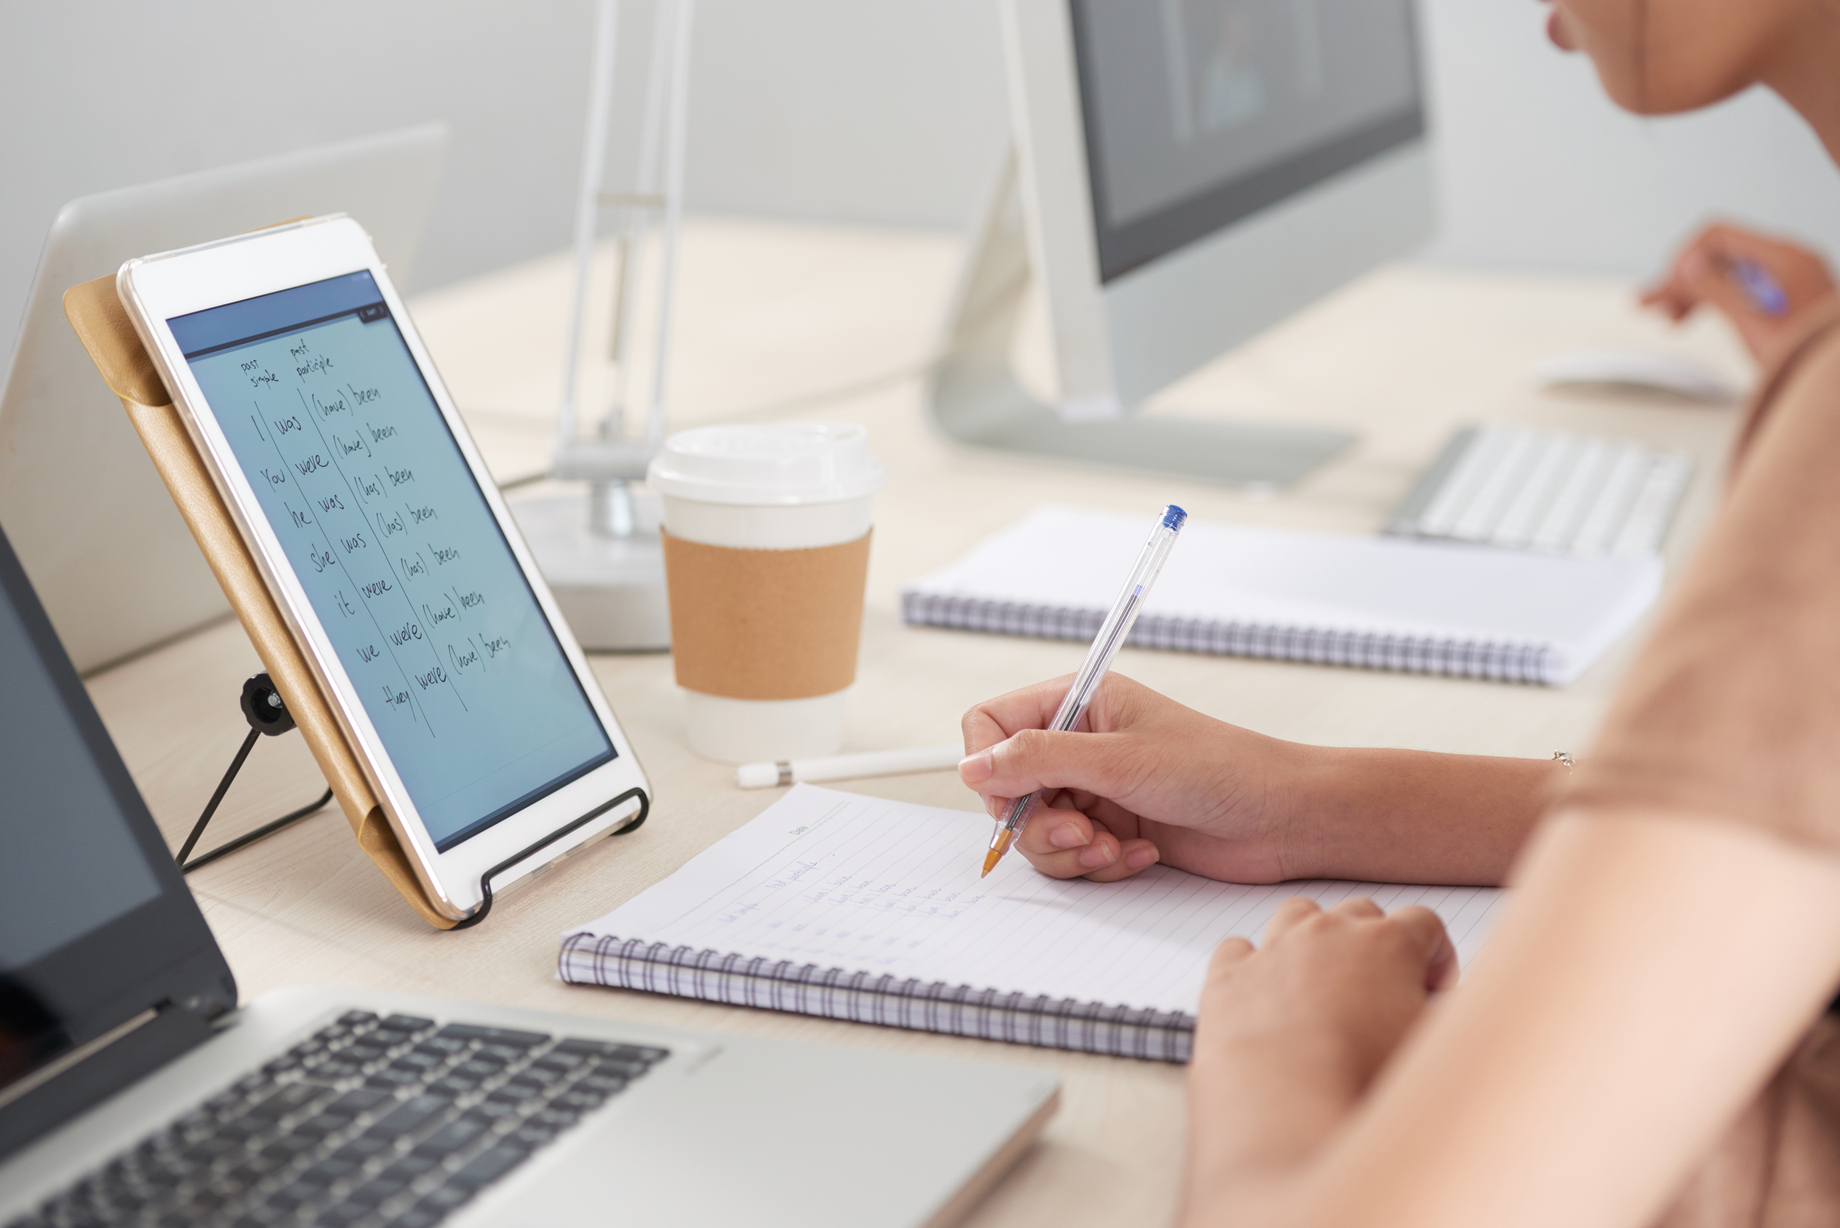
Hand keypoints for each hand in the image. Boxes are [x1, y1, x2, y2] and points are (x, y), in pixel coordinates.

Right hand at [960, 673, 1555, 887]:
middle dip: (1037, 823)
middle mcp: (1079, 743)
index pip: (990, 725)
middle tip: (1080, 834)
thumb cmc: (1220, 769)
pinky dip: (1097, 864)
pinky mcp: (1111, 828)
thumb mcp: (1120, 760)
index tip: (1010, 799)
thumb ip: (1038, 760)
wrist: (1283, 819)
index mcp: (1077, 701)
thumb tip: (972, 767)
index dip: (988, 767)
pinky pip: (1070, 856)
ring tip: (1113, 848)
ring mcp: (1094, 788)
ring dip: (1069, 850)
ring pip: (1035, 831)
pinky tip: (1140, 856)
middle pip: (1007, 790)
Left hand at [1180, 898, 1455, 1225]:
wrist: (1285, 1113)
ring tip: (1324, 987)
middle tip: (1382, 994)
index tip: (1433, 991)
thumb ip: (1453, 1021)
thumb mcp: (1437, 1051)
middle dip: (1375, 946)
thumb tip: (1456, 1016)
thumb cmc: (1365, 1086)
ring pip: (1297, 916)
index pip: (1424, 922)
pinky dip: (1253, 966)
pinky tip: (1265, 997)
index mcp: (1386, 944)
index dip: (1436, 957)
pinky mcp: (1226, 979)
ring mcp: (1271, 951)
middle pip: (1360, 914)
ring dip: (1314, 941)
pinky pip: (1238, 950)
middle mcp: (1326, 934)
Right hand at [1641, 222, 1837, 369]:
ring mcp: (1789, 278)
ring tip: (1668, 317)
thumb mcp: (1754, 325)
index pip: (1717, 236)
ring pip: (1728, 272)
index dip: (1685, 260)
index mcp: (1785, 258)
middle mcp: (1788, 261)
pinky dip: (1715, 299)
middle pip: (1720, 254)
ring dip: (1694, 291)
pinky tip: (1694, 316)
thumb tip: (1689, 266)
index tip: (1668, 291)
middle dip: (1683, 278)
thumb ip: (1718, 290)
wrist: (1837, 386)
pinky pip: (1742, 287)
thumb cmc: (1812, 360)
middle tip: (1651, 306)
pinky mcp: (1787, 296)